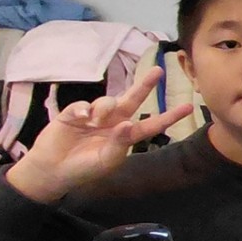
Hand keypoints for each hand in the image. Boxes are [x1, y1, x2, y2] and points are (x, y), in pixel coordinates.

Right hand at [4, 67, 193, 203]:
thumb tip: (127, 123)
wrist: (53, 170)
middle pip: (133, 99)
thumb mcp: (107, 160)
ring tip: (94, 122)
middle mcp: (114, 121)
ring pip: (108, 101)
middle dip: (145, 85)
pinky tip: (81, 119)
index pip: (152, 124)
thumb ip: (119, 142)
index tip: (188, 107)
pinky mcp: (74, 113)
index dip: (169, 116)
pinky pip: (83, 105)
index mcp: (126, 135)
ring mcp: (95, 116)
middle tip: (158, 71)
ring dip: (105, 108)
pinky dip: (83, 110)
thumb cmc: (85, 169)